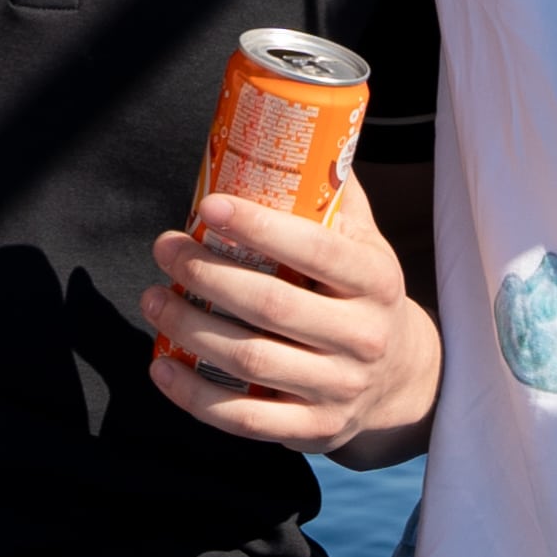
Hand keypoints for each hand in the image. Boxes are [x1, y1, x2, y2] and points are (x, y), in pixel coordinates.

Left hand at [148, 187, 443, 469]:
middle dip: (206, 274)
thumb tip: (295, 125)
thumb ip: (332, 196)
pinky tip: (162, 366)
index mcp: (376, 281)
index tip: (207, 207)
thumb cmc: (365, 295)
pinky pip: (244, 419)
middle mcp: (362, 337)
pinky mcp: (313, 430)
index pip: (314, 251)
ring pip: (250, 362)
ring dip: (189, 328)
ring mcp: (338, 389)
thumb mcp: (367, 243)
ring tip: (153, 299)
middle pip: (271, 307)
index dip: (258, 227)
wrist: (403, 379)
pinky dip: (195, 396)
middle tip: (165, 249)